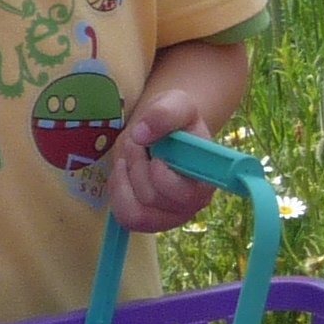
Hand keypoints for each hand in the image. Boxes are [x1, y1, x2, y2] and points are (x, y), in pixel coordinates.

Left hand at [103, 87, 224, 234]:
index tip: (156, 151)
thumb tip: (142, 134)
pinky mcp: (148, 221)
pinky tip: (123, 171)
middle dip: (137, 164)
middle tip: (138, 142)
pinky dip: (118, 190)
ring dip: (125, 179)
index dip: (163, 176)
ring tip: (131, 157)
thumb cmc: (175, 120)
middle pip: (153, 198)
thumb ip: (164, 113)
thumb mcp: (175, 103)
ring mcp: (170, 217)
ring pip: (136, 212)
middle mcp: (192, 205)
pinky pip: (124, 217)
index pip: (186, 196)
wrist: (162, 131)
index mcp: (206, 179)